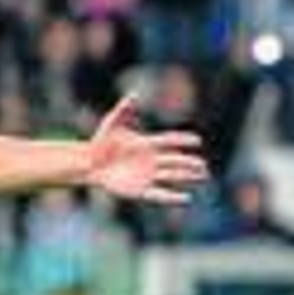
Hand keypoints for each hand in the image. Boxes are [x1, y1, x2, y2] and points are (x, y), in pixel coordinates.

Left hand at [86, 93, 208, 204]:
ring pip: (172, 176)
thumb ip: (123, 111)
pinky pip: (159, 195)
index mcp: (147, 144)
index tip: (197, 141)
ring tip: (203, 176)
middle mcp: (151, 160)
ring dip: (187, 176)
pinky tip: (186, 199)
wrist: (89, 163)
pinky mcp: (140, 190)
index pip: (169, 141)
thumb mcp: (111, 124)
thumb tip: (133, 95)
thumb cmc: (101, 142)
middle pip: (176, 161)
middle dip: (190, 163)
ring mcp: (147, 175)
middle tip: (204, 165)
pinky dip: (172, 197)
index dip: (182, 141)